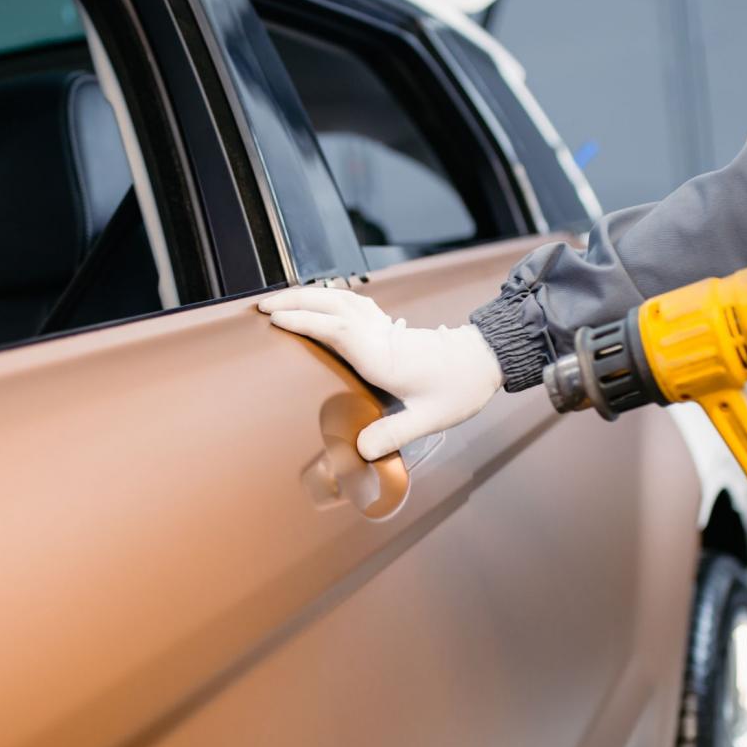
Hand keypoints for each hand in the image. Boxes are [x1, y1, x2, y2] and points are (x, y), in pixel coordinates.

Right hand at [257, 287, 502, 460]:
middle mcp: (381, 335)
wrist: (485, 361)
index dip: (306, 322)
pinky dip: (328, 297)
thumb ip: (394, 432)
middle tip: (261, 305)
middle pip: (332, 305)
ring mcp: (385, 327)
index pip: (338, 330)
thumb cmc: (459, 389)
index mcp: (385, 356)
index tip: (276, 320)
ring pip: (341, 298)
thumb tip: (360, 450)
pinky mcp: (388, 326)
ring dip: (308, 295)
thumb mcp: (430, 418)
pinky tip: (317, 301)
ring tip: (279, 300)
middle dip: (295, 301)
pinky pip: (352, 302)